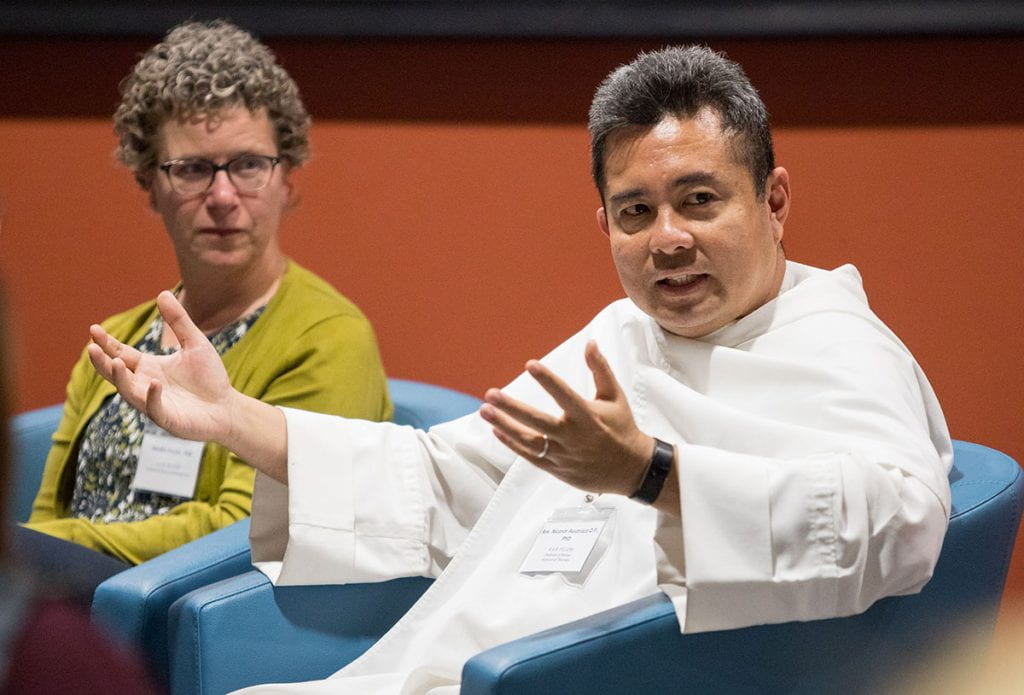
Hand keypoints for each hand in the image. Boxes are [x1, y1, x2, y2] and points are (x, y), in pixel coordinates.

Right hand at [87, 290, 234, 443]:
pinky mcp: (168, 419)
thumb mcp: (195, 343)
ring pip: (130, 392)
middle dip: (102, 362)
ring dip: (121, 379)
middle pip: (116, 374)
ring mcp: (153, 404)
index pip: (120, 354)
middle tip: (92, 349)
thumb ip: (179, 321)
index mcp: (148, 368)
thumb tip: (162, 293)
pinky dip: (152, 397)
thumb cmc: (210, 378)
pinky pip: (155, 409)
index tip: (93, 329)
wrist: (228, 408)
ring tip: (115, 363)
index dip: (106, 344)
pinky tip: (154, 384)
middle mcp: (144, 385)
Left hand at [480, 340, 652, 495]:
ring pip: (529, 441)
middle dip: (512, 408)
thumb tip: (590, 343)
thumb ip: (600, 369)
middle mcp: (574, 436)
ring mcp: (564, 454)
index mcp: (588, 416)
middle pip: (538, 421)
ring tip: (485, 411)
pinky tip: (497, 431)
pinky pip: (530, 456)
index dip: (547, 380)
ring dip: (504, 426)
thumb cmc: (622, 427)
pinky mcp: (557, 468)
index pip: (564, 395)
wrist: (631, 469)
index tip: (530, 364)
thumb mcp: (614, 396)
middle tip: (491, 394)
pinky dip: (513, 443)